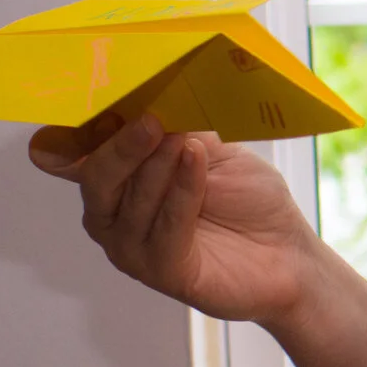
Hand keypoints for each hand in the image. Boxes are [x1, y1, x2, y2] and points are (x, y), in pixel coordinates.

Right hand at [29, 112, 319, 324]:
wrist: (289, 251)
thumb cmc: (248, 199)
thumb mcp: (212, 150)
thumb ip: (177, 128)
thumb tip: (150, 95)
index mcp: (116, 181)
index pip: (77, 154)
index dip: (80, 129)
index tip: (100, 101)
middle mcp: (112, 215)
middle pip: (96, 177)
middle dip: (122, 145)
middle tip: (151, 119)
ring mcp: (132, 247)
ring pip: (130, 201)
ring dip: (157, 165)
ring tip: (181, 139)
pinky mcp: (162, 271)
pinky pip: (165, 228)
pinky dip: (181, 192)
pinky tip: (194, 162)